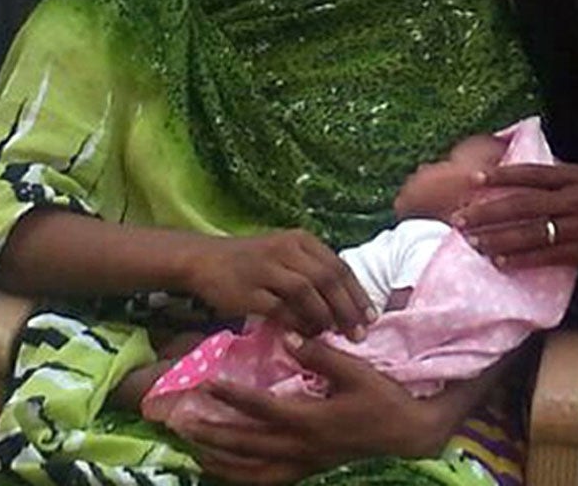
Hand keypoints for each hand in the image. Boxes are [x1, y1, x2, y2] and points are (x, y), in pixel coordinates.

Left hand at [175, 335, 463, 482]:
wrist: (408, 432)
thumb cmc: (382, 398)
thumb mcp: (355, 371)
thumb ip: (320, 355)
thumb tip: (287, 335)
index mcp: (311, 420)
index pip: (263, 408)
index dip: (234, 396)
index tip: (208, 382)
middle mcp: (303, 447)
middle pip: (248, 445)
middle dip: (214, 434)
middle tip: (183, 423)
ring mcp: (305, 462)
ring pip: (254, 470)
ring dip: (222, 460)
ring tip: (195, 450)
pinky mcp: (310, 469)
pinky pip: (269, 480)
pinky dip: (245, 476)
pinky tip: (227, 470)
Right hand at [182, 230, 373, 338]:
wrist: (205, 260)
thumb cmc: (251, 261)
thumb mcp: (285, 255)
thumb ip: (313, 271)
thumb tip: (348, 302)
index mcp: (300, 240)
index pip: (339, 267)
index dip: (358, 294)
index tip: (371, 318)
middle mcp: (286, 249)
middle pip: (328, 280)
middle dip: (347, 310)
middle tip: (358, 334)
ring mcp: (266, 268)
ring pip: (307, 293)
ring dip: (324, 318)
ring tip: (332, 336)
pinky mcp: (249, 290)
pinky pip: (281, 310)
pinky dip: (297, 325)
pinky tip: (304, 337)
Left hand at [454, 162, 577, 268]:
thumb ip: (577, 178)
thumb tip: (550, 180)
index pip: (531, 175)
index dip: (501, 178)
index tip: (475, 181)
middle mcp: (574, 199)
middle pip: (520, 205)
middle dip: (487, 212)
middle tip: (460, 219)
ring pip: (529, 232)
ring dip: (497, 237)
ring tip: (472, 242)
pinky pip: (548, 256)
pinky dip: (522, 259)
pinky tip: (502, 262)